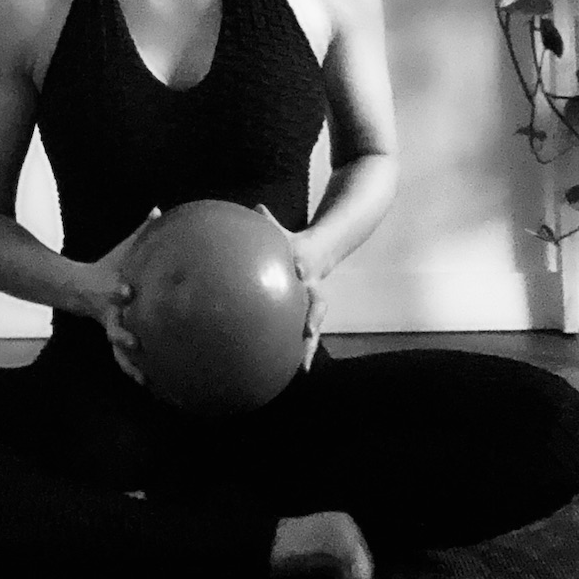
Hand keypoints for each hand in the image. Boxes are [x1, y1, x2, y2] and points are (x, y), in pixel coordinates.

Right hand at [87, 208, 161, 386]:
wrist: (80, 287)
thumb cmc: (110, 266)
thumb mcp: (124, 248)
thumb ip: (142, 231)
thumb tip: (159, 209)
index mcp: (113, 289)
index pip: (114, 290)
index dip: (118, 291)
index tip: (126, 292)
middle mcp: (111, 312)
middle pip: (114, 326)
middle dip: (122, 334)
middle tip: (135, 342)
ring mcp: (111, 328)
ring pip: (117, 349)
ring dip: (129, 363)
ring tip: (142, 378)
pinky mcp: (116, 339)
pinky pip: (123, 359)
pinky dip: (133, 371)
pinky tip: (148, 384)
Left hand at [253, 204, 326, 371]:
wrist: (322, 251)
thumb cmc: (293, 242)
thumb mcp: (283, 232)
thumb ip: (269, 222)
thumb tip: (256, 208)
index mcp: (304, 266)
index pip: (302, 271)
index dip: (299, 273)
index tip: (297, 276)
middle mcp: (311, 287)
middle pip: (316, 304)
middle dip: (313, 318)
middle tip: (308, 332)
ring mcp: (314, 302)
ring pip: (314, 325)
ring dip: (309, 345)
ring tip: (303, 366)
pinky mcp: (311, 315)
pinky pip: (307, 334)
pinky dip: (304, 351)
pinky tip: (298, 370)